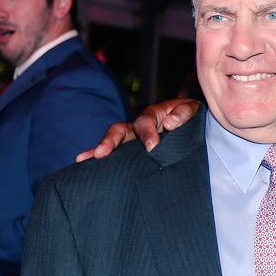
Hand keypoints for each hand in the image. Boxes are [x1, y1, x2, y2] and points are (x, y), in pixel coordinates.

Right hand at [75, 98, 200, 161]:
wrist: (193, 124)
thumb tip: (169, 123)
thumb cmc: (191, 116)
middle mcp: (139, 126)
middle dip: (110, 141)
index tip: (152, 147)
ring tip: (82, 159)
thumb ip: (183, 113)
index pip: (145, 123)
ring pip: (113, 143)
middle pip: (120, 130)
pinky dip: (101, 159)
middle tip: (102, 153)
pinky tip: (85, 166)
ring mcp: (133, 139)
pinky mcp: (133, 152)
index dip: (147, 134)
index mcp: (153, 115)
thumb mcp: (192, 110)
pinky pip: (116, 155)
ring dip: (99, 150)